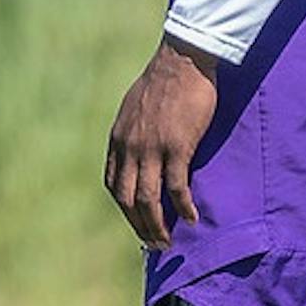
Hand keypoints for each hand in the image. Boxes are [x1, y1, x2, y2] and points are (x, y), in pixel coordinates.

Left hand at [105, 37, 218, 250]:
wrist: (181, 61)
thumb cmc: (163, 83)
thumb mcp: (136, 109)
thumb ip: (134, 133)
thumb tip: (138, 150)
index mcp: (118, 139)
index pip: (114, 184)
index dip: (124, 208)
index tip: (137, 222)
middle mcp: (130, 147)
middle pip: (127, 198)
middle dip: (139, 226)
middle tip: (154, 244)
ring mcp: (152, 148)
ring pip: (148, 198)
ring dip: (157, 225)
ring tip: (169, 243)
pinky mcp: (177, 146)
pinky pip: (176, 187)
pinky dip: (182, 207)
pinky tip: (192, 219)